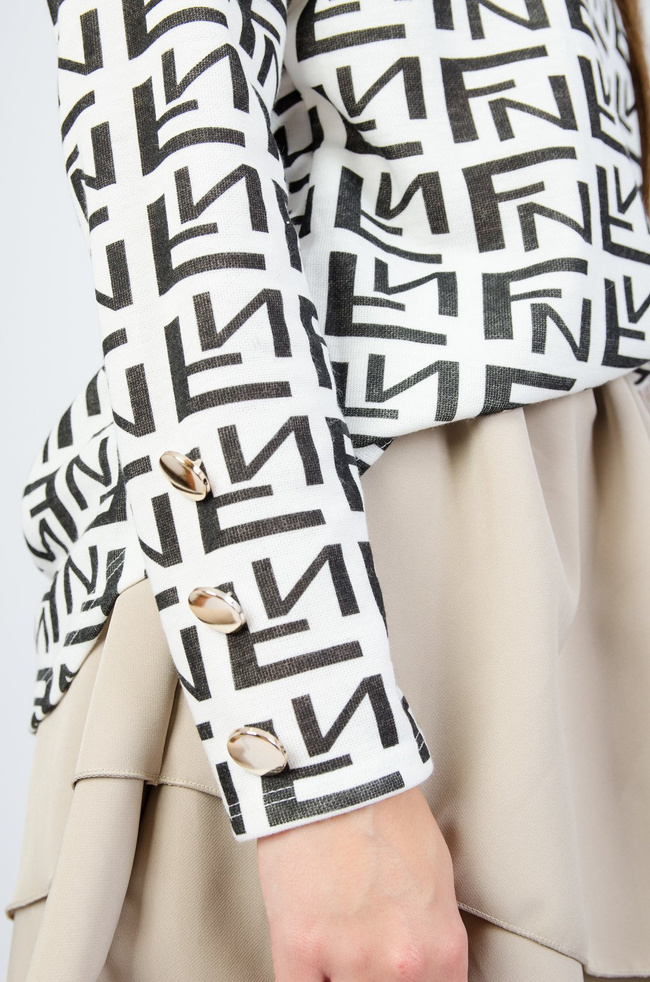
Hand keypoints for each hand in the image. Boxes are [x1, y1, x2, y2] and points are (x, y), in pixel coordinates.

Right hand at [256, 786, 467, 980]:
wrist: (338, 769)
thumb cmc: (387, 812)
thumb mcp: (437, 881)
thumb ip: (430, 940)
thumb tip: (423, 971)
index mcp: (442, 950)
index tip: (393, 977)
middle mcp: (401, 964)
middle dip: (373, 980)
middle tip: (362, 956)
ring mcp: (348, 959)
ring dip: (338, 976)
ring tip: (334, 950)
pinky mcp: (296, 947)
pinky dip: (304, 979)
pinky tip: (307, 961)